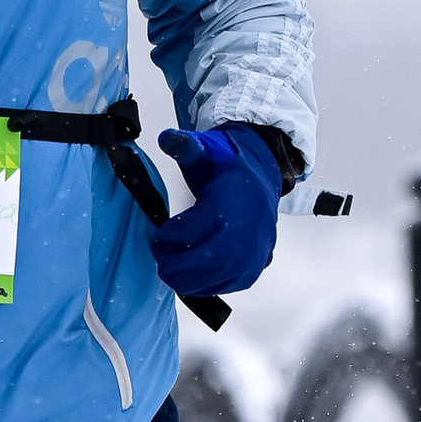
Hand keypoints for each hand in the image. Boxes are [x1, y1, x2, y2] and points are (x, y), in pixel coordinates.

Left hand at [151, 123, 283, 298]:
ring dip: (188, 278)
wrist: (260, 179)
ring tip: (173, 268)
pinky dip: (208, 284)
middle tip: (161, 258)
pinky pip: (229, 284)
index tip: (159, 237)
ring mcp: (253, 253)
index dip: (170, 238)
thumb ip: (185, 145)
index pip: (192, 232)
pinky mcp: (256, 266)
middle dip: (175, 264)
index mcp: (229, 206)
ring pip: (216, 279)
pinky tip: (194, 275)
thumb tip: (165, 136)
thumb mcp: (207, 151)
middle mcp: (245, 234)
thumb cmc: (227, 169)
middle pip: (203, 262)